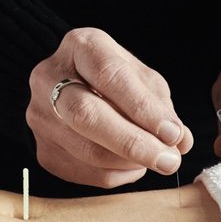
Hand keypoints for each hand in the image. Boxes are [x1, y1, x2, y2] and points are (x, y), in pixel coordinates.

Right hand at [26, 27, 192, 187]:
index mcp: (79, 47)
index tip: (172, 133)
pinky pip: (83, 172)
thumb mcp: (139, 77)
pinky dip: (116, 174)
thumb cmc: (111, 80)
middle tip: (168, 160)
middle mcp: (49, 79)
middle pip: (87, 116)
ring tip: (156, 160)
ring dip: (130, 163)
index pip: (109, 76)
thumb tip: (180, 142)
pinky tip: (132, 165)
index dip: (142, 108)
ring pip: (87, 151)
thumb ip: (159, 106)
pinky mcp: (42, 149)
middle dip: (133, 143)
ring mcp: (41, 117)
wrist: (68, 87)